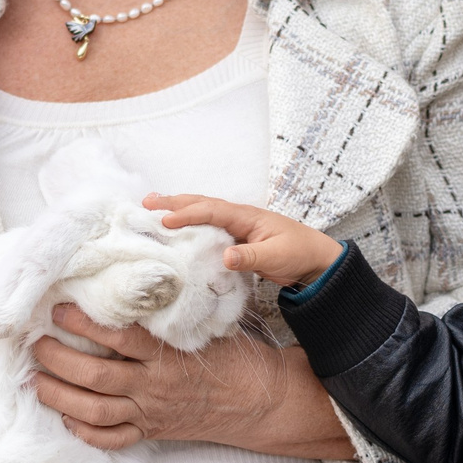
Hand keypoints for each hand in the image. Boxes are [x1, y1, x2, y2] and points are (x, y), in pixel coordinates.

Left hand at [32, 302, 355, 458]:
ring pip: (94, 411)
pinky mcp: (153, 432)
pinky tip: (67, 418)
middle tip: (37, 343)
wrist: (260, 402)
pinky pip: (112, 439)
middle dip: (58, 360)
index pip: (117, 338)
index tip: (60, 309)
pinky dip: (85, 431)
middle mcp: (154, 387)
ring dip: (59, 396)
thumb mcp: (205, 327)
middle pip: (94, 376)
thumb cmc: (234, 356)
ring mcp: (151, 413)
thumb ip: (171, 311)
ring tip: (37, 379)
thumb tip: (137, 279)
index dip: (83, 323)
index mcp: (167, 356)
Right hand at [147, 193, 344, 289]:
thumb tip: (224, 256)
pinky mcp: (236, 241)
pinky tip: (177, 231)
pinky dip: (190, 226)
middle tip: (146, 202)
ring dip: (179, 210)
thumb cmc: (299, 253)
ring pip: (203, 215)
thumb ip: (251, 256)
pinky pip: (208, 230)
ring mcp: (237, 228)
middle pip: (202, 205)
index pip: (211, 211)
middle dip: (175, 203)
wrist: (316, 261)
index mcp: (247, 216)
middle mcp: (239, 217)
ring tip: (153, 208)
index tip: (164, 220)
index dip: (187, 215)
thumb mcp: (277, 256)